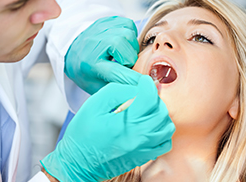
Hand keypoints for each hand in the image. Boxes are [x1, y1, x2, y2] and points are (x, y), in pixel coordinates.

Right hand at [41, 75, 174, 181]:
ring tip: (147, 109)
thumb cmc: (82, 134)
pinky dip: (162, 130)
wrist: (78, 163)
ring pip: (167, 127)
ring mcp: (144, 149)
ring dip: (160, 114)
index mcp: (125, 123)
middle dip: (154, 98)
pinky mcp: (144, 157)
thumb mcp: (95, 104)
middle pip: (161, 111)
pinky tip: (150, 125)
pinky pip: (165, 142)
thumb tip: (137, 88)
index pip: (150, 97)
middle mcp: (139, 137)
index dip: (147, 85)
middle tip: (142, 95)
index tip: (142, 82)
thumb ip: (118, 92)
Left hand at [65, 16, 141, 94]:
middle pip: (121, 44)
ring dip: (131, 46)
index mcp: (90, 64)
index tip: (145, 84)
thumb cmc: (87, 72)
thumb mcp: (98, 87)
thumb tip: (138, 93)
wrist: (73, 51)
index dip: (132, 78)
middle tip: (125, 64)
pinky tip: (122, 43)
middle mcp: (93, 43)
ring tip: (123, 53)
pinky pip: (128, 24)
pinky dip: (130, 34)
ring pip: (127, 33)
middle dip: (130, 57)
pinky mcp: (106, 20)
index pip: (115, 71)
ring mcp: (99, 29)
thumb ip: (117, 90)